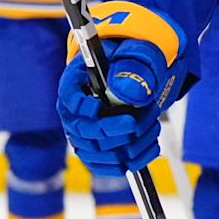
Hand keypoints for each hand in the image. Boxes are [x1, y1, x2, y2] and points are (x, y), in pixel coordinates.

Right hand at [56, 3, 187, 176]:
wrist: (129, 77)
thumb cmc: (124, 62)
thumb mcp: (130, 53)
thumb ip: (131, 65)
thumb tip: (129, 93)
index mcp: (75, 83)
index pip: (70, 98)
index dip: (82, 106)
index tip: (98, 107)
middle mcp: (73, 112)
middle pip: (82, 129)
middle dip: (110, 129)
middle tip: (134, 123)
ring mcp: (81, 133)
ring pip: (94, 150)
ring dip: (122, 146)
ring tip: (148, 130)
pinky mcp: (93, 149)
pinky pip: (100, 165)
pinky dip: (122, 165)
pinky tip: (142, 154)